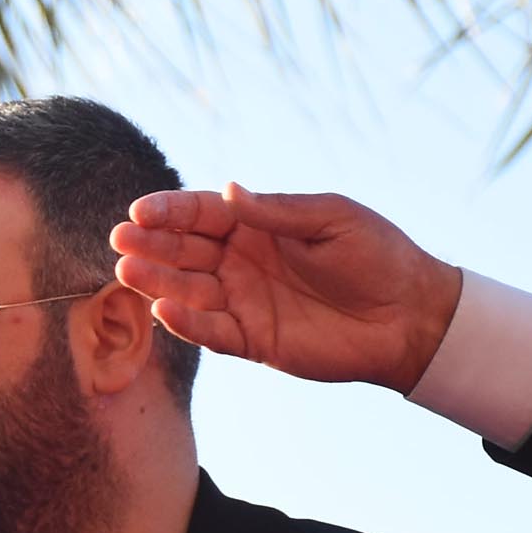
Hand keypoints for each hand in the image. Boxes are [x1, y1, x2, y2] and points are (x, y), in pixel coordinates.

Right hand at [108, 186, 464, 391]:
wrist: (410, 316)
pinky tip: (164, 311)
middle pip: (183, 251)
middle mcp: (240, 262)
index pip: (199, 215)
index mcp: (257, 225)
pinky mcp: (251, 340)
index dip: (168, 212)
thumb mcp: (331, 219)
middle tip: (121, 240)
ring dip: (156, 282)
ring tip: (127, 272)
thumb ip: (277, 211)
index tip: (140, 211)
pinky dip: (187, 323)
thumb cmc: (377, 257)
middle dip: (150, 245)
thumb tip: (225, 192)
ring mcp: (242, 301)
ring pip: (187, 290)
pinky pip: (210, 331)